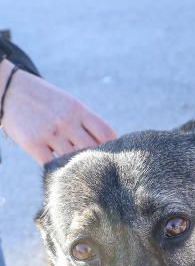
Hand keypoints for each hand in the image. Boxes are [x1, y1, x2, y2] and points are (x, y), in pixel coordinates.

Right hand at [0, 59, 116, 163]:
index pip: (106, 133)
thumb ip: (87, 123)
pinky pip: (52, 165)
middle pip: (93, 149)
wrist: (9, 89)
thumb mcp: (69, 103)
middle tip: (100, 172)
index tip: (113, 157)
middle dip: (99, 161)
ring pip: (74, 159)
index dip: (113, 148)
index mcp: (78, 109)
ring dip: (80, 168)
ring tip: (84, 176)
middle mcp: (66, 121)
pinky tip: (64, 173)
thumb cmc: (45, 101)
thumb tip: (108, 147)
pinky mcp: (33, 144)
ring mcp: (49, 133)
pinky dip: (60, 171)